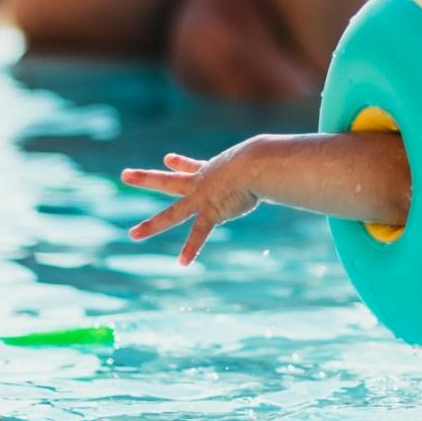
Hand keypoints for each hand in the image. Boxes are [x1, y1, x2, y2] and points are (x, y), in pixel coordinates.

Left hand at [121, 144, 266, 264]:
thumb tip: (297, 160)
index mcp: (210, 170)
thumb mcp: (264, 157)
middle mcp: (200, 183)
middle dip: (145, 178)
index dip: (179, 162)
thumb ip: (273, 163)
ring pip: (171, 213)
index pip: (190, 166)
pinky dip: (191, 249)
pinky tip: (182, 263)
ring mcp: (202, 199)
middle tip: (124, 174)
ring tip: (132, 234)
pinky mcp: (211, 212)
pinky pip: (199, 234)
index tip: (167, 157)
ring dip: (150, 226)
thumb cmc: (265, 158)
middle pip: (167, 182)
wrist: (256, 162)